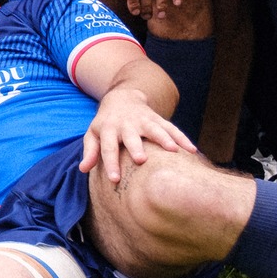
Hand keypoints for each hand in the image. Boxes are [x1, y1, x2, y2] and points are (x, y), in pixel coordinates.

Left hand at [80, 85, 196, 183]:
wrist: (122, 98)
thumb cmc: (106, 124)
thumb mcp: (93, 134)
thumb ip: (90, 152)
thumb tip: (83, 169)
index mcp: (108, 129)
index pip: (108, 148)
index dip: (110, 163)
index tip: (114, 179)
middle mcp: (127, 124)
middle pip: (131, 136)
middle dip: (136, 147)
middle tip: (141, 160)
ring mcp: (144, 120)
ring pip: (155, 129)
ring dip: (164, 139)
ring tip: (174, 151)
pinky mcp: (158, 119)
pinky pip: (172, 128)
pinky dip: (182, 138)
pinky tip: (193, 150)